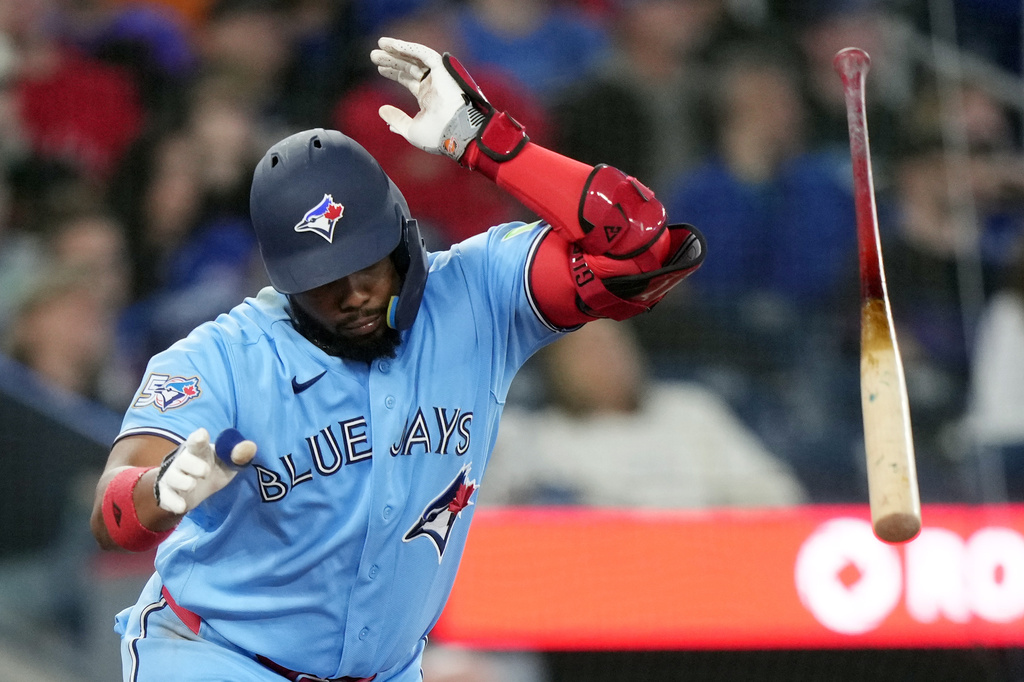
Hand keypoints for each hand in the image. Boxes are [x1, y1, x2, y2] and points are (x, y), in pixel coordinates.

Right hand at [154, 428, 255, 514]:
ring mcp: (174, 476)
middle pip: (184, 459)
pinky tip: (182, 507)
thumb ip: (239, 455)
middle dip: (193, 465)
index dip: (198, 438)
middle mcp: (184, 460)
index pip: (197, 441)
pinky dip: (172, 502)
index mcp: (200, 450)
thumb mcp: (229, 462)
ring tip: (192, 485)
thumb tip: (251, 447)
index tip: (202, 435)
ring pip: (172, 477)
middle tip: (206, 472)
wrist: (200, 488)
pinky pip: (165, 496)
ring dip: (182, 481)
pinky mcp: (167, 492)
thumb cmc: (216, 468)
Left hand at [371, 37, 474, 158]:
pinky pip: (424, 54)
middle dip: (392, 60)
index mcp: (428, 99)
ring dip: (397, 50)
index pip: (410, 81)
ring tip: (380, 44)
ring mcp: (438, 77)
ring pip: (415, 58)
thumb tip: (381, 112)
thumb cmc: (438, 137)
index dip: (395, 73)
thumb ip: (397, 120)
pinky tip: (392, 45)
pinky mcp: (443, 69)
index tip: (379, 69)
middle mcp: (433, 85)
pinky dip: (408, 48)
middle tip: (373, 55)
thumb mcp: (411, 130)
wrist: (457, 134)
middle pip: (410, 67)